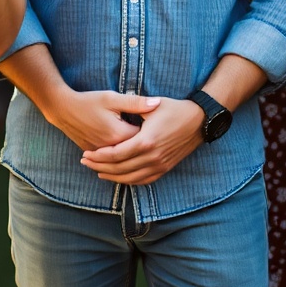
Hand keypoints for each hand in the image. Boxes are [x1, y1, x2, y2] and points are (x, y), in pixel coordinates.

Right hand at [48, 89, 152, 153]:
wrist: (63, 109)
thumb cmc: (89, 101)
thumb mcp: (112, 98)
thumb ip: (136, 102)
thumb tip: (157, 103)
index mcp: (119, 134)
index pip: (145, 139)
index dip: (152, 132)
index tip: (156, 124)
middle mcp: (111, 148)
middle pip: (135, 151)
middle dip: (144, 143)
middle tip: (151, 134)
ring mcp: (102, 153)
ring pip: (123, 157)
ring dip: (132, 151)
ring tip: (142, 145)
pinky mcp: (94, 154)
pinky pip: (112, 159)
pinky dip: (119, 154)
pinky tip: (126, 149)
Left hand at [78, 97, 205, 185]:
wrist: (200, 121)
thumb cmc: (175, 109)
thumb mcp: (153, 105)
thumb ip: (134, 106)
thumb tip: (118, 105)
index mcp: (146, 141)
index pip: (116, 154)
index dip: (99, 156)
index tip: (86, 153)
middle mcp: (152, 157)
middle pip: (120, 169)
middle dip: (100, 167)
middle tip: (85, 163)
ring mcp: (160, 165)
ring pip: (131, 178)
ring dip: (112, 177)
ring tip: (98, 172)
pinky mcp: (165, 168)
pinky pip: (144, 180)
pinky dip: (129, 181)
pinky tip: (119, 178)